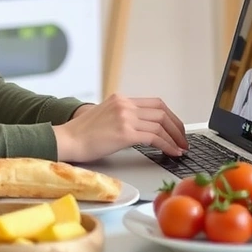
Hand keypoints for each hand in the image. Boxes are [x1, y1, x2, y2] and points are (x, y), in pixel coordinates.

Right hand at [52, 93, 187, 162]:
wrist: (67, 140)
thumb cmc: (82, 135)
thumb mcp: (105, 117)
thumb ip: (123, 117)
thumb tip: (143, 129)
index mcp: (121, 99)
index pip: (155, 103)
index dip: (170, 117)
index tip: (177, 128)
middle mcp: (124, 104)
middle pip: (162, 111)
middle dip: (177, 127)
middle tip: (183, 140)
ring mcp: (125, 116)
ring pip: (160, 124)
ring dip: (175, 138)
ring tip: (180, 149)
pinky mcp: (124, 132)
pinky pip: (154, 137)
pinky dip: (167, 145)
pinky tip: (172, 152)